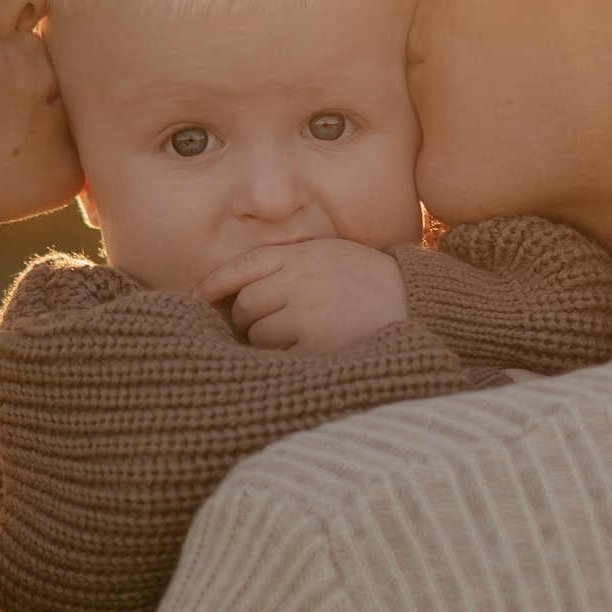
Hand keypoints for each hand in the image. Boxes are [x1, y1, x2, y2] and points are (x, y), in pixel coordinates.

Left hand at [201, 237, 409, 350]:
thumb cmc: (368, 281)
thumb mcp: (329, 255)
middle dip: (246, 319)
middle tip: (259, 327)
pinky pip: (280, 354)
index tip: (198, 296)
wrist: (414, 302)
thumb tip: (241, 289)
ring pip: (258, 332)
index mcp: (301, 254)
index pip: (245, 265)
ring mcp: (306, 311)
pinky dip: (284, 357)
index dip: (215, 283)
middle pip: (246, 304)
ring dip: (265, 340)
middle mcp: (299, 279)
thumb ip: (291, 262)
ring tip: (292, 339)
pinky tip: (304, 352)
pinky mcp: (315, 342)